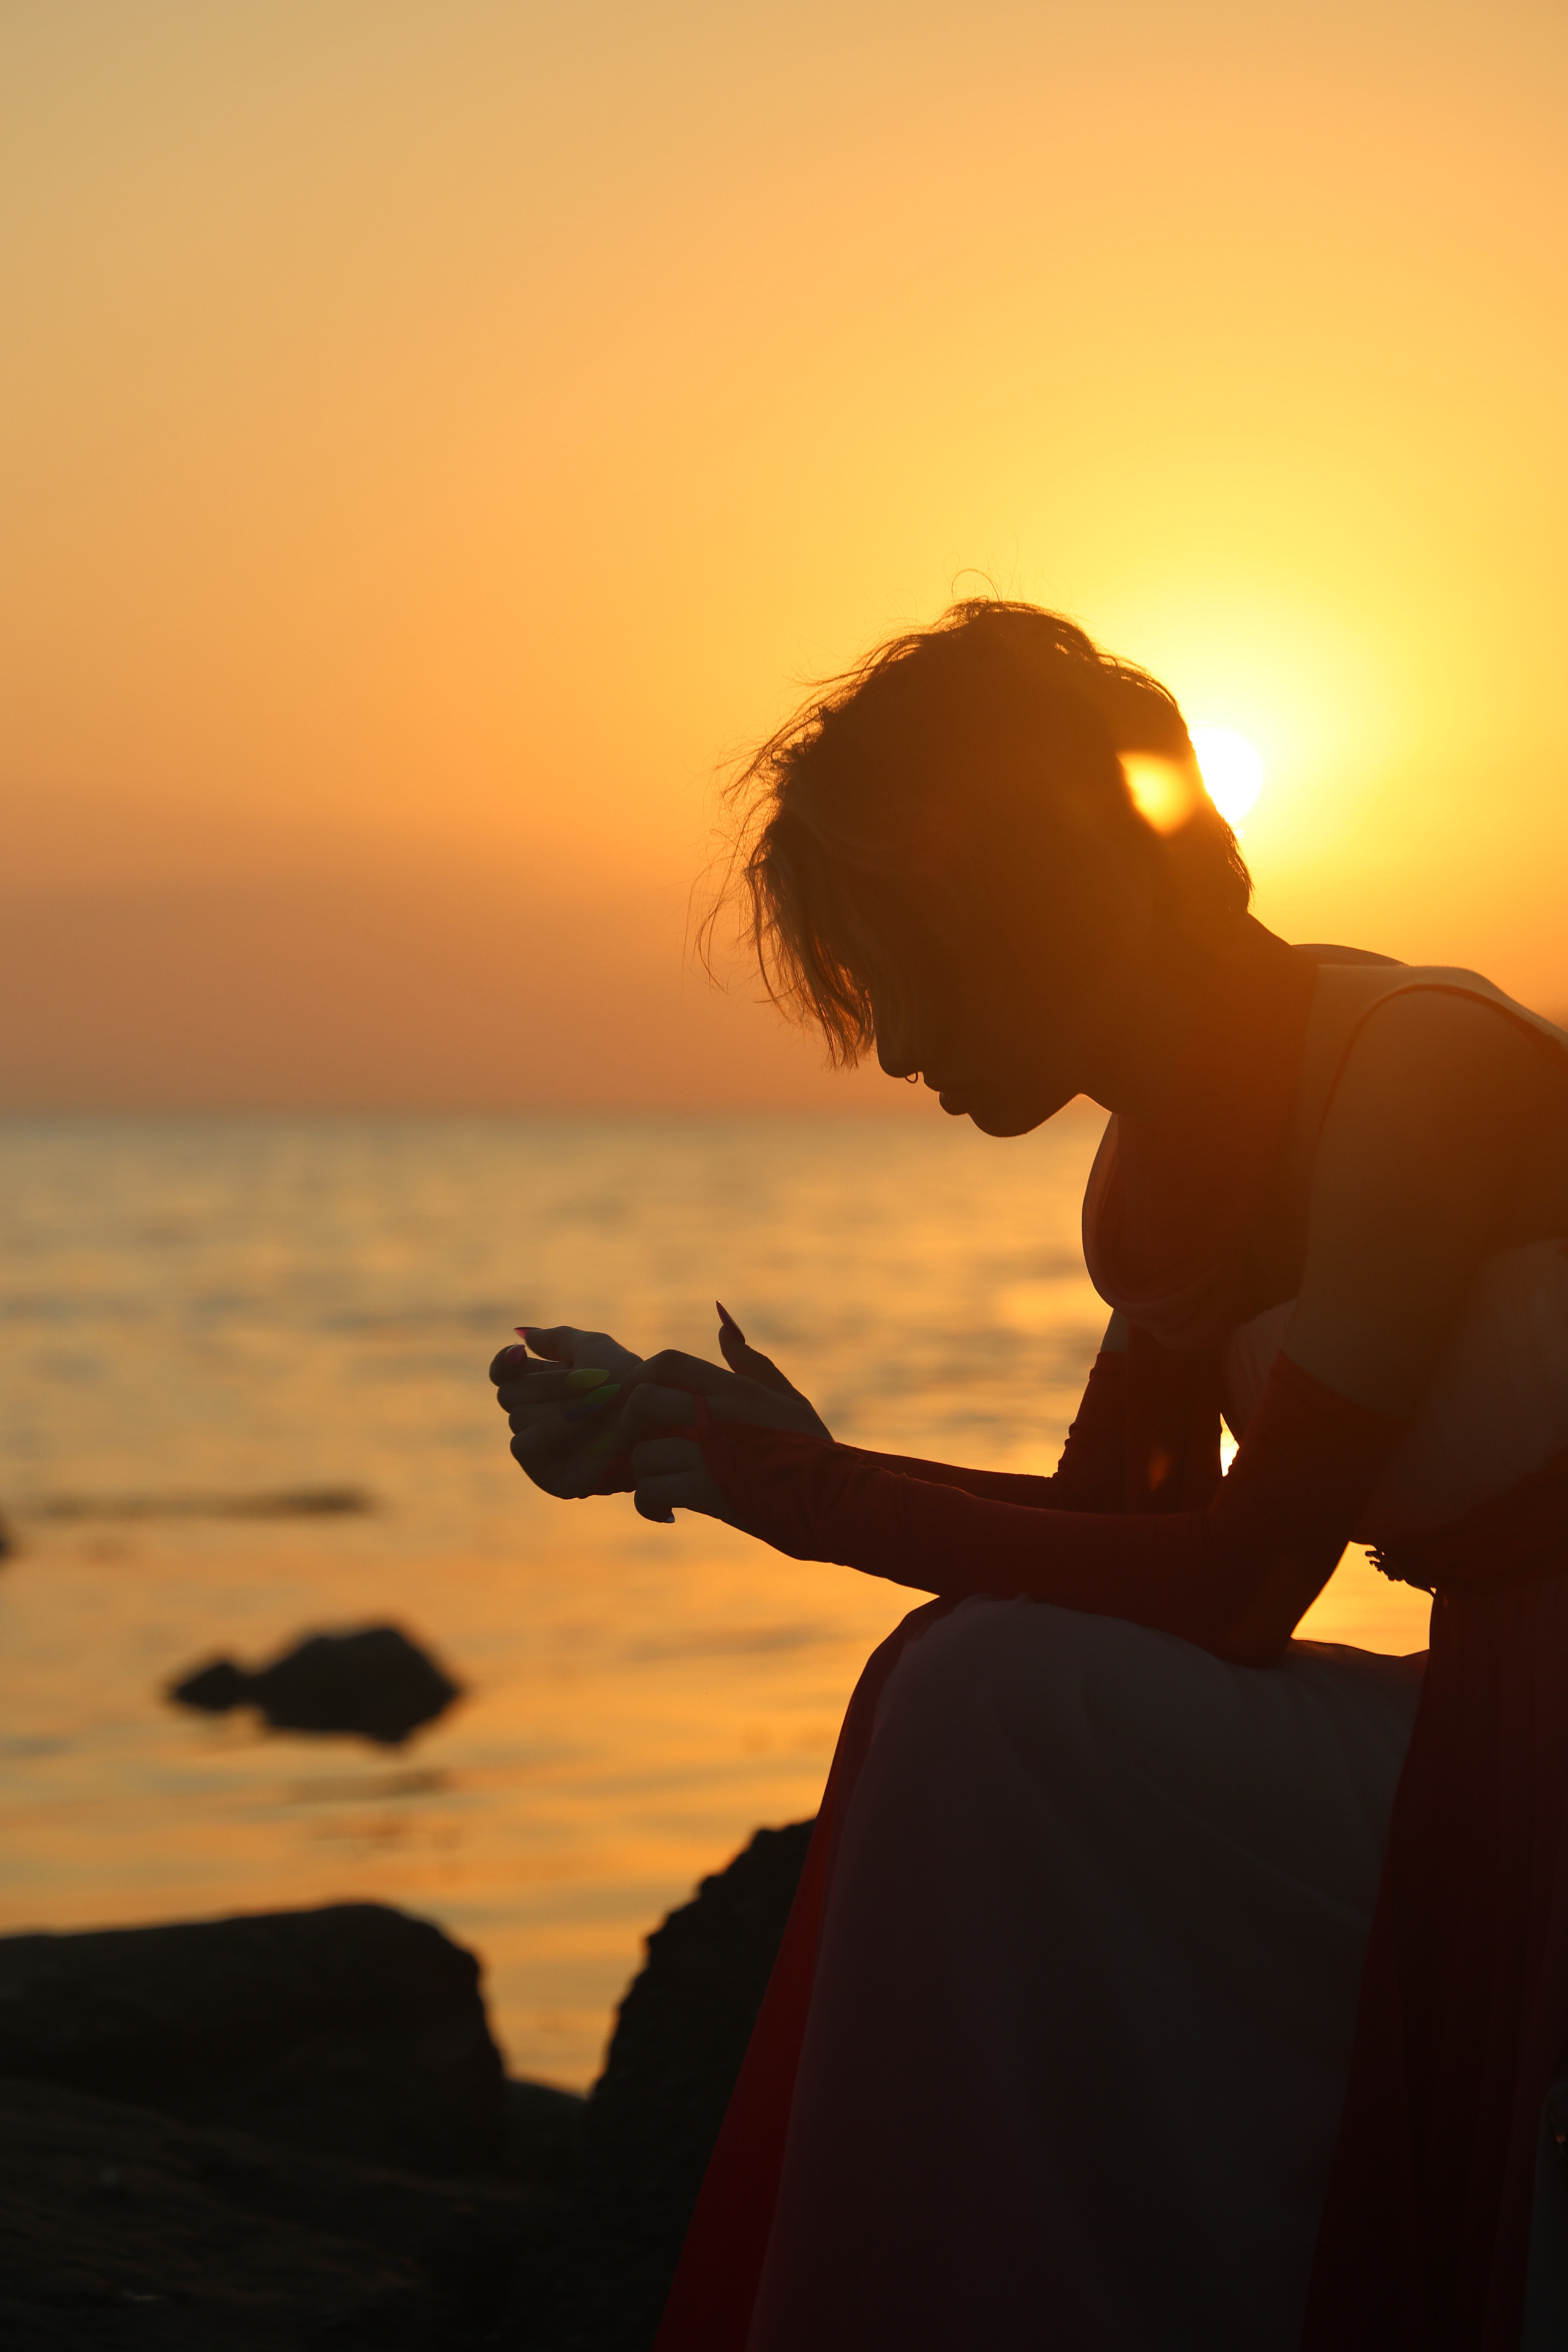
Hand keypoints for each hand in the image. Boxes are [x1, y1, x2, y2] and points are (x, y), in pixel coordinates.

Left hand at [489, 1308, 828, 1521]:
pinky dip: (650, 1503)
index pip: (667, 1362)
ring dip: (643, 1474)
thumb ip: (751, 1365)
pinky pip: (652, 1490)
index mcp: (735, 1389)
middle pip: (643, 1399)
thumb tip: (723, 1327)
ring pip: (643, 1453)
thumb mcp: (786, 1399)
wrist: (839, 1500)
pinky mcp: (708, 1490)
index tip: (634, 1406)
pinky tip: (665, 1511)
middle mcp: (718, 1414)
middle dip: (627, 1426)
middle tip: (630, 1448)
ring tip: (660, 1487)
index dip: (639, 1380)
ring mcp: (711, 1452)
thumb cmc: (814, 1450)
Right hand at [489, 1325, 645, 1500]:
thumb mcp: (594, 1348)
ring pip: (516, 1417)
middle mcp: (537, 1415)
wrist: (651, 1418)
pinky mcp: (545, 1471)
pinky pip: (522, 1444)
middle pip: (508, 1393)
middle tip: (585, 1381)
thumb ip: (558, 1339)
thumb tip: (523, 1336)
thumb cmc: (629, 1381)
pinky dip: (549, 1428)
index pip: (502, 1374)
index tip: (519, 1354)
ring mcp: (540, 1445)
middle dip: (547, 1383)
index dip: (503, 1364)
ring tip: (593, 1404)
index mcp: (545, 1386)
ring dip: (558, 1405)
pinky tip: (579, 1421)